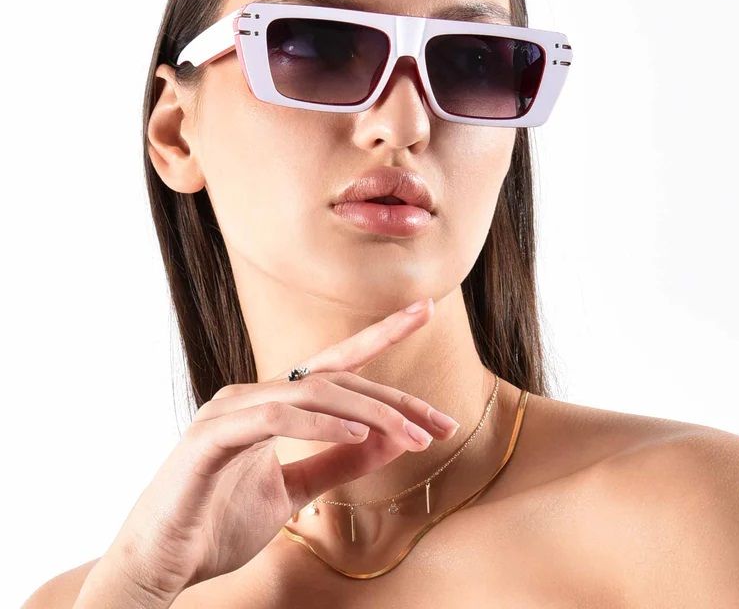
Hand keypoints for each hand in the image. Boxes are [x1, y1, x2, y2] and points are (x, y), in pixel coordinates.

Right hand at [102, 298, 458, 600]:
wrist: (161, 563)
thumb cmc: (219, 524)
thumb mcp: (295, 491)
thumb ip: (336, 461)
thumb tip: (390, 439)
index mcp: (272, 404)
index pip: (336, 364)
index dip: (381, 334)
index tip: (425, 310)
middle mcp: (253, 395)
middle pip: (337, 379)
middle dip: (394, 399)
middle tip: (442, 423)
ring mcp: (231, 410)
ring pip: (313, 391)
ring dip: (370, 413)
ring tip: (413, 436)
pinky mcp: (212, 437)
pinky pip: (276, 417)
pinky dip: (320, 424)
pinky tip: (358, 435)